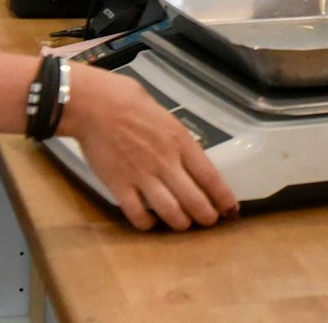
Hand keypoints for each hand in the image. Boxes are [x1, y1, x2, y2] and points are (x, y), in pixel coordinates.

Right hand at [64, 66, 238, 230]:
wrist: (95, 105)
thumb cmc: (129, 102)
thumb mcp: (167, 117)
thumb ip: (179, 140)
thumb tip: (188, 156)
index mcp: (181, 142)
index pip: (211, 177)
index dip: (224, 198)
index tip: (232, 211)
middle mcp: (166, 163)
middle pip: (195, 201)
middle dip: (206, 217)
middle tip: (209, 221)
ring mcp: (142, 176)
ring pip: (171, 212)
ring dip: (181, 223)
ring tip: (183, 224)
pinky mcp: (119, 186)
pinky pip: (137, 215)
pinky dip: (147, 224)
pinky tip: (150, 221)